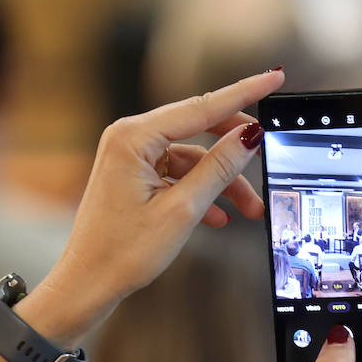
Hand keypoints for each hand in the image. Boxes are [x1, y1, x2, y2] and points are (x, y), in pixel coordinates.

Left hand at [27, 69, 285, 344]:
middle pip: (199, 129)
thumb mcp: (182, 210)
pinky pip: (178, 174)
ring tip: (248, 211)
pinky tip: (219, 217)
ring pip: (193, 158)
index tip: (273, 77)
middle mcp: (128, 138)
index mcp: (133, 137)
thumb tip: (249, 135)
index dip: (244, 93)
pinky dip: (200, 192)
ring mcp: (130, 156)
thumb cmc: (122, 252)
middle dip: (234, 154)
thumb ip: (219, 168)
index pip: (202, 106)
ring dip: (221, 183)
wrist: (87, 284)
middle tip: (267, 162)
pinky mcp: (133, 175)